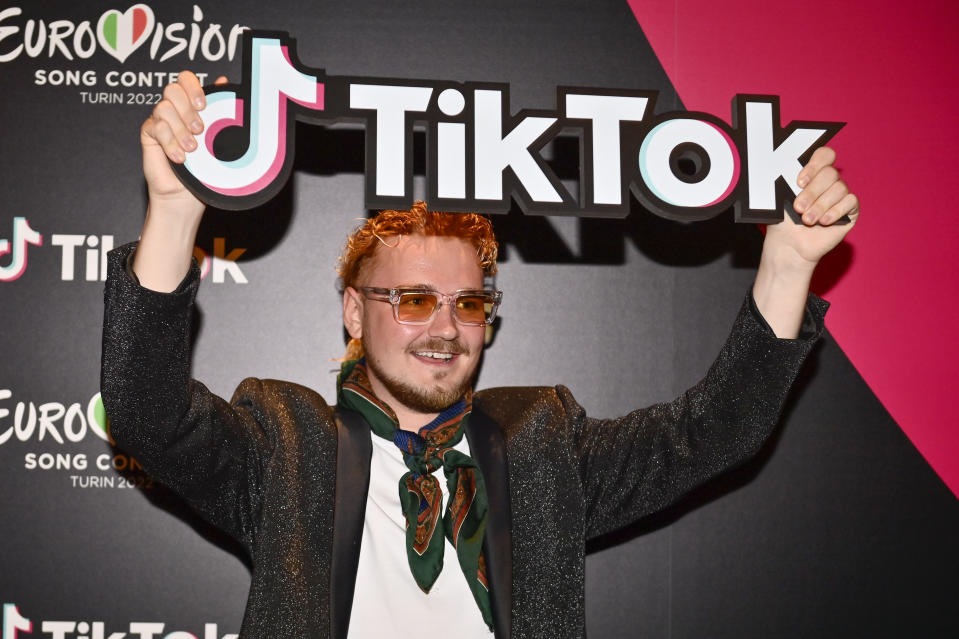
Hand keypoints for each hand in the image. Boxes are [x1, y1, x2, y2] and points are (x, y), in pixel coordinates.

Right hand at [140, 71, 226, 213]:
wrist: (187, 197)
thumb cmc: (205, 170)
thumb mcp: (218, 139)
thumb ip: (219, 109)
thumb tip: (224, 81)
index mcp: (192, 107)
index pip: (185, 80)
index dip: (192, 87)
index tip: (204, 105)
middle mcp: (174, 111)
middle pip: (172, 89)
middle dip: (187, 109)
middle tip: (199, 130)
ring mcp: (160, 122)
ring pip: (164, 108)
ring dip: (180, 130)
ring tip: (192, 149)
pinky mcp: (149, 135)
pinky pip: (155, 127)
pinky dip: (169, 142)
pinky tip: (179, 158)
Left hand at [763, 146, 859, 268]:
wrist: (790, 245)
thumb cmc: (783, 221)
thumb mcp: (780, 199)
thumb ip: (786, 182)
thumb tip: (781, 168)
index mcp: (812, 174)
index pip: (824, 156)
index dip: (814, 166)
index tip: (799, 182)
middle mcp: (828, 182)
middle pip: (830, 173)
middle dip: (812, 192)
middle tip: (798, 208)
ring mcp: (840, 195)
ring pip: (840, 188)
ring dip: (820, 205)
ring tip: (807, 220)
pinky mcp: (850, 210)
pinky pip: (850, 201)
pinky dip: (835, 211)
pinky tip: (823, 222)